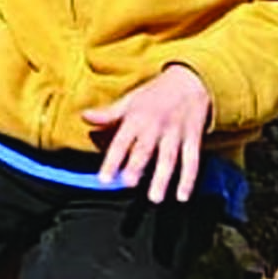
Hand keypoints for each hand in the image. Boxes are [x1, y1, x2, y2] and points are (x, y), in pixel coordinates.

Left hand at [84, 64, 212, 201]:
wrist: (189, 81)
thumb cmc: (153, 95)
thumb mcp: (129, 101)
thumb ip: (108, 114)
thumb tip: (84, 117)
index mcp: (136, 119)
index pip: (120, 142)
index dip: (112, 160)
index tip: (104, 179)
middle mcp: (155, 127)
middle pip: (145, 150)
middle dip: (136, 167)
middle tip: (128, 184)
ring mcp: (175, 134)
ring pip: (168, 158)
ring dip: (162, 178)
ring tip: (155, 197)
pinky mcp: (193, 139)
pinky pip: (192, 161)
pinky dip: (188, 179)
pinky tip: (182, 196)